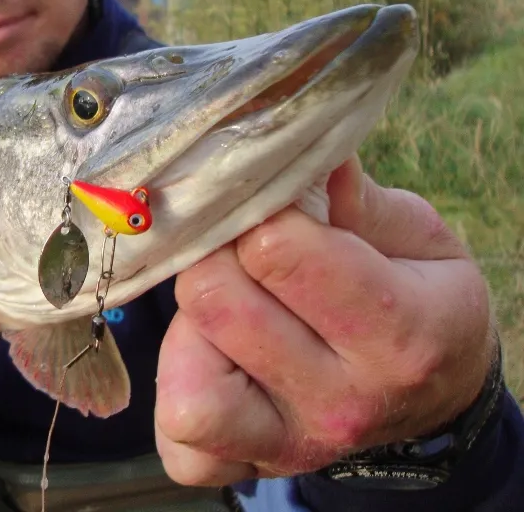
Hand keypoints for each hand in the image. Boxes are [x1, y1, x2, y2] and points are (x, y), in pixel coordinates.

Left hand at [154, 155, 496, 484]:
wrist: (436, 392)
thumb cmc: (419, 298)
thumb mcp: (416, 237)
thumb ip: (354, 198)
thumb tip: (296, 153)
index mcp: (399, 335)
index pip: (273, 248)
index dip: (259, 209)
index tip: (271, 204)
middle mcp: (341, 401)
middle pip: (211, 297)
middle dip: (218, 256)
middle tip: (244, 253)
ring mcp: (291, 443)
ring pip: (184, 381)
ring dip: (193, 328)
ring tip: (231, 308)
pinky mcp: (252, 465)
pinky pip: (182, 446)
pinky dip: (183, 397)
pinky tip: (215, 361)